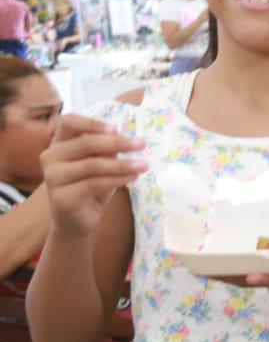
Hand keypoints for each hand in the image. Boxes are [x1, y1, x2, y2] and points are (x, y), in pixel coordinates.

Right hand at [41, 115, 145, 238]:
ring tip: (143, 165)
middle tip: (142, 144)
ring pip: (92, 165)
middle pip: (86, 143)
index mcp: (59, 143)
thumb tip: (122, 132)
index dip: (92, 123)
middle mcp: (51, 157)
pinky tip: (133, 178)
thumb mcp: (101, 164)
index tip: (117, 128)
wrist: (77, 220)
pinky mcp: (61, 197)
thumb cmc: (90, 187)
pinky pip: (94, 184)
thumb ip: (107, 149)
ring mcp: (52, 177)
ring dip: (122, 164)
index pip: (68, 122)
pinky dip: (117, 180)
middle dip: (118, 143)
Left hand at [210, 220, 268, 304]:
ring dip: (222, 275)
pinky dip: (230, 272)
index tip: (253, 276)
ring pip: (243, 280)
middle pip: (251, 281)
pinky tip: (212, 266)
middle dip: (228, 276)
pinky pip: (246, 275)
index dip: (267, 278)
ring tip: (196, 268)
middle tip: (203, 270)